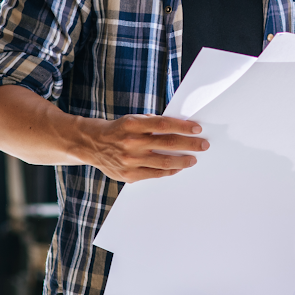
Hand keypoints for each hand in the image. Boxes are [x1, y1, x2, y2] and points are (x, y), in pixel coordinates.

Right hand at [75, 115, 207, 182]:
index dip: (183, 127)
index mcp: (133, 124)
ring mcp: (130, 160)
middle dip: (190, 145)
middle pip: (168, 144)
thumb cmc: (118, 130)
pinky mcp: (128, 175)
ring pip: (164, 162)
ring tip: (193, 159)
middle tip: (203, 145)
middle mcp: (131, 142)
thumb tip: (179, 127)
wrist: (91, 144)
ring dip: (182, 161)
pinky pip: (154, 174)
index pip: (164, 124)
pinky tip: (177, 168)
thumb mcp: (132, 120)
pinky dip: (168, 171)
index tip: (197, 129)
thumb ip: (152, 124)